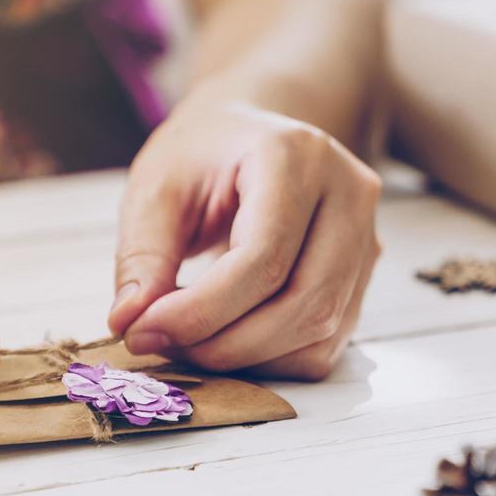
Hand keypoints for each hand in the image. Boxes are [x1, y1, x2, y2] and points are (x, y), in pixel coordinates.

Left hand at [108, 101, 381, 380]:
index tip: (144, 331)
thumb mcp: (156, 186)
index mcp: (296, 156)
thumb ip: (143, 255)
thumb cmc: (202, 154)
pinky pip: (325, 344)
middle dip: (225, 344)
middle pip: (303, 302)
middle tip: (163, 345)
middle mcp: (348, 194)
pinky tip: (227, 338)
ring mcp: (365, 236)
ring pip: (320, 330)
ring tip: (190, 341)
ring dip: (248, 357)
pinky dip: (271, 359)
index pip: (264, 256)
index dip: (202, 309)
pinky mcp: (362, 275)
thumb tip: (129, 324)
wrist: (251, 136)